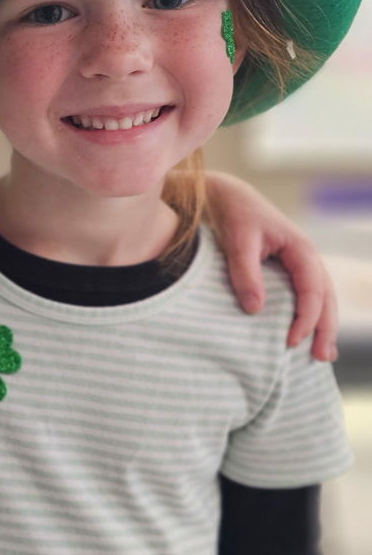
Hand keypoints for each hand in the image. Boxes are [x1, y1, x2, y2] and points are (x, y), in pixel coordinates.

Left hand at [205, 172, 336, 360]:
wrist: (228, 196)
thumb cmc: (234, 215)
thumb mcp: (238, 241)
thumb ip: (245, 273)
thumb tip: (255, 309)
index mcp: (301, 249)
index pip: (312, 290)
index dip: (305, 318)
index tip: (291, 342)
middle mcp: (306, 257)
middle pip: (325, 298)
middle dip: (325, 329)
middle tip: (320, 359)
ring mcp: (300, 264)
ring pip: (321, 299)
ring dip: (323, 326)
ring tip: (322, 356)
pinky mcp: (288, 269)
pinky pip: (306, 295)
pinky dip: (310, 315)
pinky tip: (305, 334)